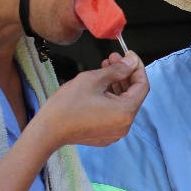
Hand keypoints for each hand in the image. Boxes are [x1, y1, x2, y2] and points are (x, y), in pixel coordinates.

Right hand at [34, 52, 148, 148]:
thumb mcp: (93, 80)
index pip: (143, 86)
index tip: (130, 56)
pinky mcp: (106, 134)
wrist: (47, 130)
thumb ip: (116, 70)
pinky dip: (111, 98)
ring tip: (106, 68)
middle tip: (114, 58)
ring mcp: (115, 132)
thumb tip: (131, 62)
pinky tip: (100, 85)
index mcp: (125, 112)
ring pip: (123, 103)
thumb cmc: (67, 105)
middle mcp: (125, 125)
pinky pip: (114, 113)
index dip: (138, 68)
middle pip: (133, 95)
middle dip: (125, 74)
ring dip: (117, 85)